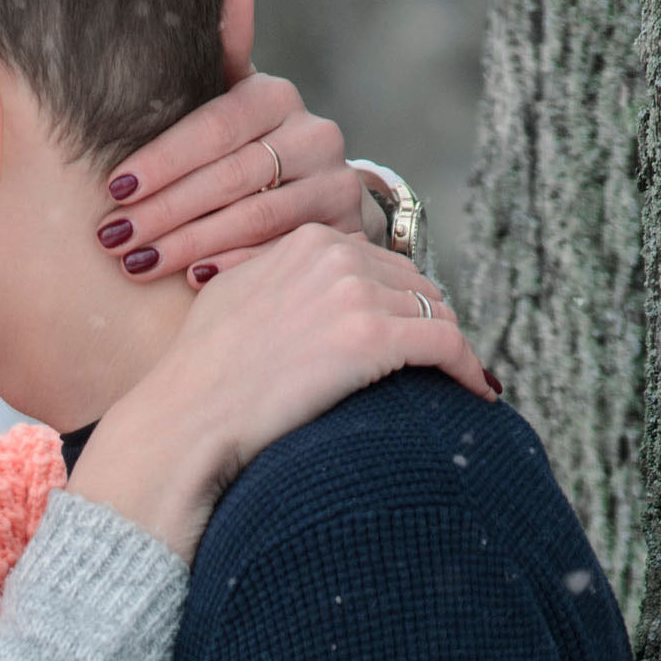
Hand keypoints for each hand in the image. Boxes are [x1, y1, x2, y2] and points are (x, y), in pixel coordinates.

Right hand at [70, 226, 496, 565]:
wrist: (185, 420)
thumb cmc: (196, 377)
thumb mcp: (229, 298)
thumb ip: (273, 278)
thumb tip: (297, 294)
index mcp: (304, 240)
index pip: (378, 260)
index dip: (396, 300)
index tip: (405, 335)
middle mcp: (334, 254)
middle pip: (414, 282)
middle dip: (424, 322)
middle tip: (436, 364)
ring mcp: (354, 292)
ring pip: (437, 311)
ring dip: (446, 348)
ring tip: (457, 383)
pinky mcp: (371, 336)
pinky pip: (447, 344)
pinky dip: (466, 369)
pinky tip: (476, 393)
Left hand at [95, 71, 368, 285]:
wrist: (319, 199)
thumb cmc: (248, 150)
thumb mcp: (229, 103)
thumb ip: (221, 53)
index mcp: (275, 97)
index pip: (214, 126)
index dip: (164, 159)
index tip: (114, 189)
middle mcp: (314, 134)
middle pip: (231, 175)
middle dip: (165, 210)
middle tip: (113, 239)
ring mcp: (335, 183)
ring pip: (256, 216)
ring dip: (191, 243)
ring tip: (137, 264)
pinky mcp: (343, 230)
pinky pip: (284, 251)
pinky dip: (237, 266)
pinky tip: (193, 281)